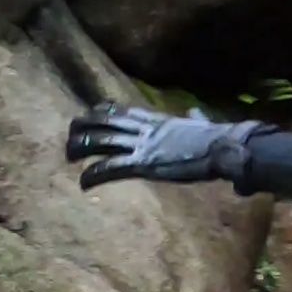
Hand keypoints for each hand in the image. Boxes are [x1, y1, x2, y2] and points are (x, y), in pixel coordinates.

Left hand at [65, 105, 267, 189]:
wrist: (223, 147)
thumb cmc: (219, 138)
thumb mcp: (203, 123)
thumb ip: (196, 118)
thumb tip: (198, 112)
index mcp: (158, 120)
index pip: (123, 110)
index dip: (103, 110)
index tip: (92, 112)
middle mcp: (145, 129)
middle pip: (104, 121)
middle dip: (83, 125)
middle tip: (70, 134)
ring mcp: (143, 145)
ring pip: (101, 140)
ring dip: (80, 147)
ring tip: (68, 156)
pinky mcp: (144, 163)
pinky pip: (112, 167)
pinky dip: (94, 174)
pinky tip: (84, 181)